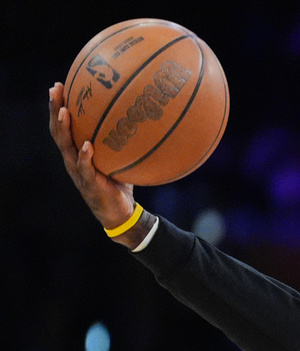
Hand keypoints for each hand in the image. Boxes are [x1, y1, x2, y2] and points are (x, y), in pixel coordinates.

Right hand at [47, 82, 137, 238]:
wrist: (121, 212)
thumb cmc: (120, 182)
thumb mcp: (120, 158)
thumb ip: (122, 141)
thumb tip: (140, 118)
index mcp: (77, 151)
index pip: (64, 124)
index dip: (59, 105)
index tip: (59, 85)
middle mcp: (73, 159)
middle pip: (58, 130)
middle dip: (55, 109)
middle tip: (54, 90)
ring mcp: (78, 172)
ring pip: (66, 147)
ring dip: (64, 128)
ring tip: (64, 112)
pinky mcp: (89, 184)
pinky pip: (85, 168)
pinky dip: (85, 157)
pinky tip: (87, 146)